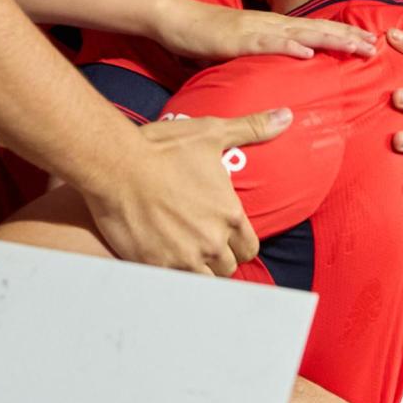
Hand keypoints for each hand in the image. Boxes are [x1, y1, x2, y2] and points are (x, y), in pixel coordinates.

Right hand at [88, 108, 292, 273]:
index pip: (249, 248)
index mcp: (230, 215)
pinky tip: (163, 264)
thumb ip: (252, 128)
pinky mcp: (156, 267)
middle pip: (226, 267)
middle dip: (217, 258)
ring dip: (197, 272)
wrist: (116, 164)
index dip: (238, 244)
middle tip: (200, 245)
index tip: (225, 237)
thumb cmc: (163, 147)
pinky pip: (174, 286)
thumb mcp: (212, 133)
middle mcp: (212, 241)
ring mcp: (184, 258)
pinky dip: (172, 278)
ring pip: (204, 282)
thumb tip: (286, 116)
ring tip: (183, 257)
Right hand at [153, 0, 374, 63]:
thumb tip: (284, 69)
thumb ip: (265, 56)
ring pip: (301, 33)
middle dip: (348, 38)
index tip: (370, 43)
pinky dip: (289, 47)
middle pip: (317, 29)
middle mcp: (271, 24)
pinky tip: (308, 53)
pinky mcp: (238, 39)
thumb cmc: (208, 37)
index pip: (315, 30)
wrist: (177, 20)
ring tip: (356, 46)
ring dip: (331, 40)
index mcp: (273, 27)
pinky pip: (267, 44)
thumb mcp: (243, 48)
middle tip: (377, 47)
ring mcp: (256, 30)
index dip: (343, 36)